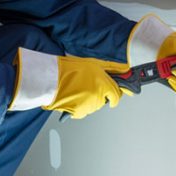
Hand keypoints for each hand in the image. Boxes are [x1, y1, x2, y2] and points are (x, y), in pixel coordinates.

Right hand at [9, 48, 129, 119]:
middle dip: (99, 95)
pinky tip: (72, 98)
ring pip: (93, 106)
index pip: (116, 95)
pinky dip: (79, 107)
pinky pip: (82, 112)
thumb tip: (123, 70)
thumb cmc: (69, 69)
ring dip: (88, 101)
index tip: (113, 99)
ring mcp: (89, 105)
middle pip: (103, 101)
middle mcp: (98, 96)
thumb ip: (109, 68)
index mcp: (104, 84)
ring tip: (77, 91)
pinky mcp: (79, 112)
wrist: (51, 78)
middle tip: (87, 87)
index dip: (115, 97)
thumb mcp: (92, 63)